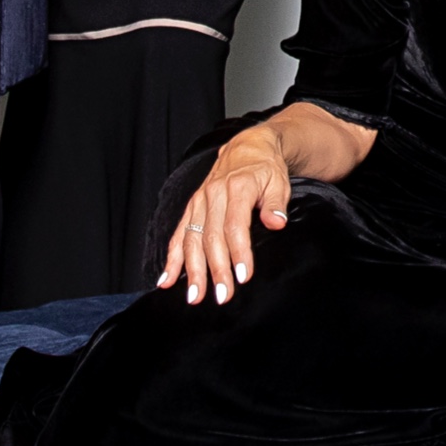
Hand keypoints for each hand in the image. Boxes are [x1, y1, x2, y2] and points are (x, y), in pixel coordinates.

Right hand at [156, 133, 293, 302]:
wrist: (247, 148)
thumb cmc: (266, 169)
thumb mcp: (279, 182)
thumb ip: (276, 203)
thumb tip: (277, 223)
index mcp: (237, 188)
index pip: (235, 225)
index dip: (239, 252)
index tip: (243, 276)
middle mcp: (213, 195)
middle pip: (211, 237)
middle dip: (216, 269)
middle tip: (223, 296)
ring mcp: (199, 202)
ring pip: (192, 239)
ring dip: (192, 270)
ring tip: (195, 297)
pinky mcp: (191, 208)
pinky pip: (178, 235)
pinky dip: (172, 259)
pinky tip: (166, 280)